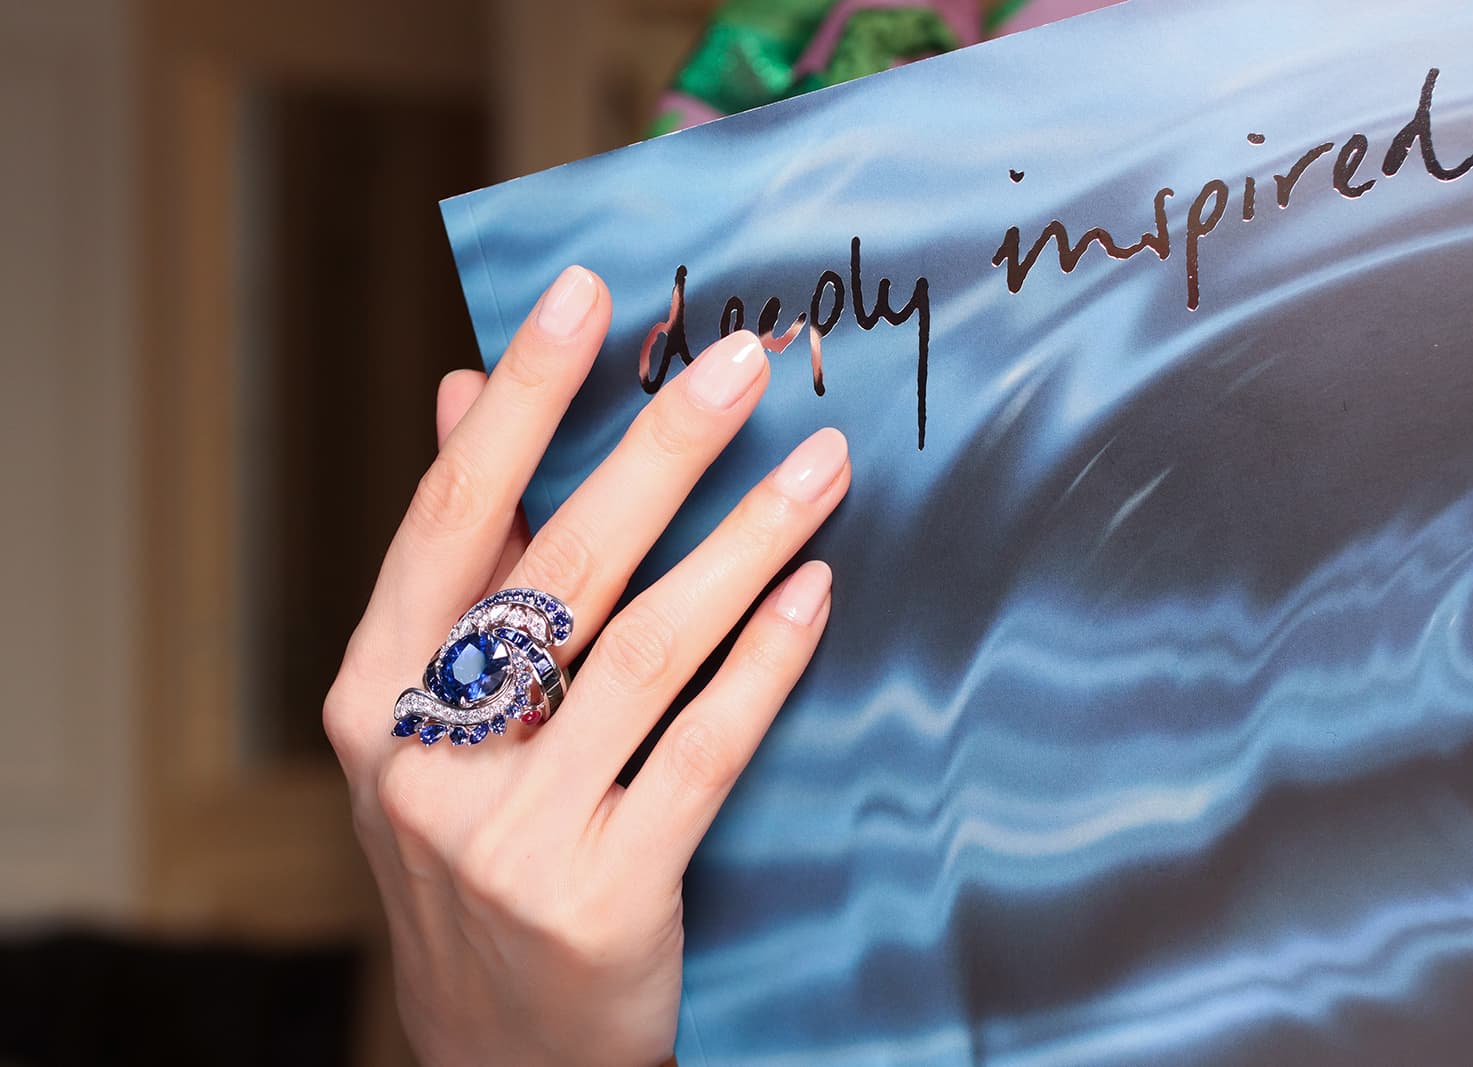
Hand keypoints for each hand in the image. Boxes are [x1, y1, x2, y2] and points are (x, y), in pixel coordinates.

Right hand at [322, 266, 850, 1066]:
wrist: (497, 1055)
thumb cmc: (475, 857)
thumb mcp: (437, 721)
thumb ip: (459, 565)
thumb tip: (457, 394)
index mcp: (375, 695)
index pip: (451, 517)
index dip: (519, 400)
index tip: (587, 297)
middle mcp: (424, 758)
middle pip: (557, 568)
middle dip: (657, 450)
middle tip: (743, 363)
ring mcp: (505, 834)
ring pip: (640, 651)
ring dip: (740, 543)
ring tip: (818, 466)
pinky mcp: (597, 895)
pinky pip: (699, 754)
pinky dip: (762, 666)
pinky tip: (815, 594)